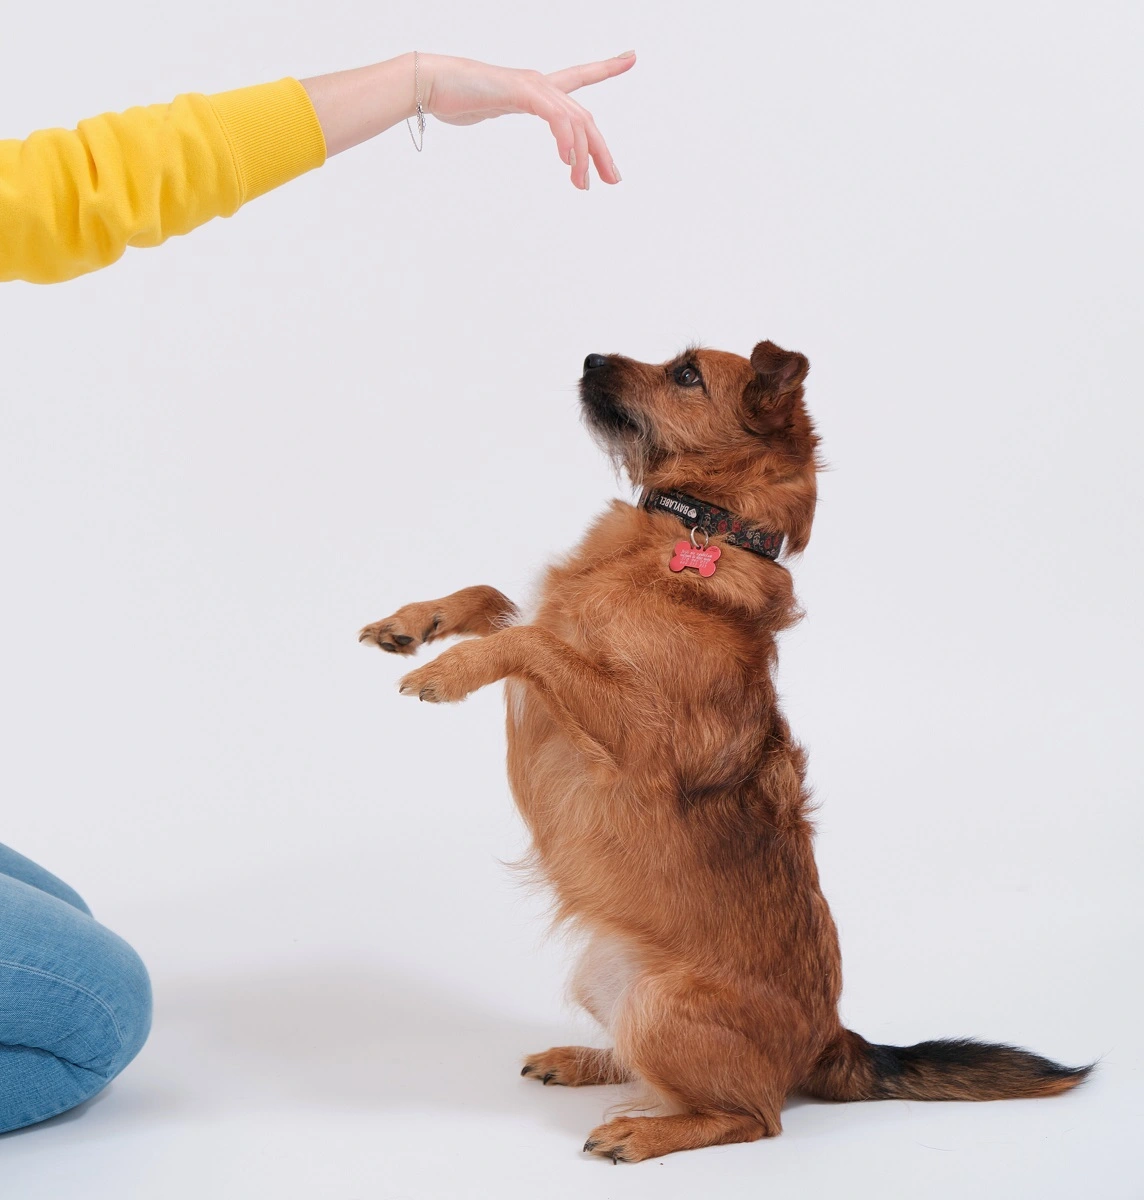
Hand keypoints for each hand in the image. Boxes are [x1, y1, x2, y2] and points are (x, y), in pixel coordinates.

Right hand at [419, 52, 634, 188]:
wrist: (430, 83)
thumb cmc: (453, 98)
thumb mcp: (488, 108)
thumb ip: (501, 109)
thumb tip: (492, 112)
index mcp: (536, 88)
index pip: (579, 76)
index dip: (606, 67)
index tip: (631, 57)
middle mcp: (540, 83)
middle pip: (585, 118)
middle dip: (603, 150)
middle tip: (613, 179)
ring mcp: (533, 86)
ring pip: (576, 122)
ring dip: (584, 157)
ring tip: (582, 185)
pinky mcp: (523, 92)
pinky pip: (557, 118)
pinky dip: (567, 140)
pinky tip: (567, 161)